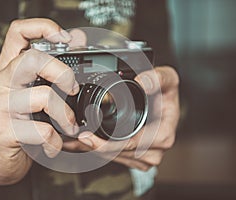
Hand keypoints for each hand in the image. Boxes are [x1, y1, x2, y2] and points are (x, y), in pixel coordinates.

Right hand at [0, 18, 78, 183]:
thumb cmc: (19, 125)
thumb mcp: (35, 95)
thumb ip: (53, 71)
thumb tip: (77, 40)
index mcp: (9, 70)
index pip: (18, 32)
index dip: (42, 27)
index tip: (65, 38)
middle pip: (32, 59)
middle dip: (62, 73)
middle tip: (73, 89)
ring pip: (43, 97)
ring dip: (65, 115)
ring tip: (69, 126)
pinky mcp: (2, 130)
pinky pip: (42, 130)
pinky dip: (56, 140)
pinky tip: (53, 145)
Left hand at [63, 66, 179, 170]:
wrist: (166, 102)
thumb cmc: (166, 92)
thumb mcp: (168, 79)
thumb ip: (158, 78)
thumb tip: (143, 81)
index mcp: (163, 135)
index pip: (131, 145)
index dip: (107, 144)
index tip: (87, 137)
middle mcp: (155, 150)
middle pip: (118, 154)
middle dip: (93, 148)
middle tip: (71, 139)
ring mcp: (145, 157)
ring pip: (113, 158)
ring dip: (92, 151)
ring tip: (71, 142)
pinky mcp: (136, 158)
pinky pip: (113, 158)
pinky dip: (96, 151)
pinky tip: (80, 145)